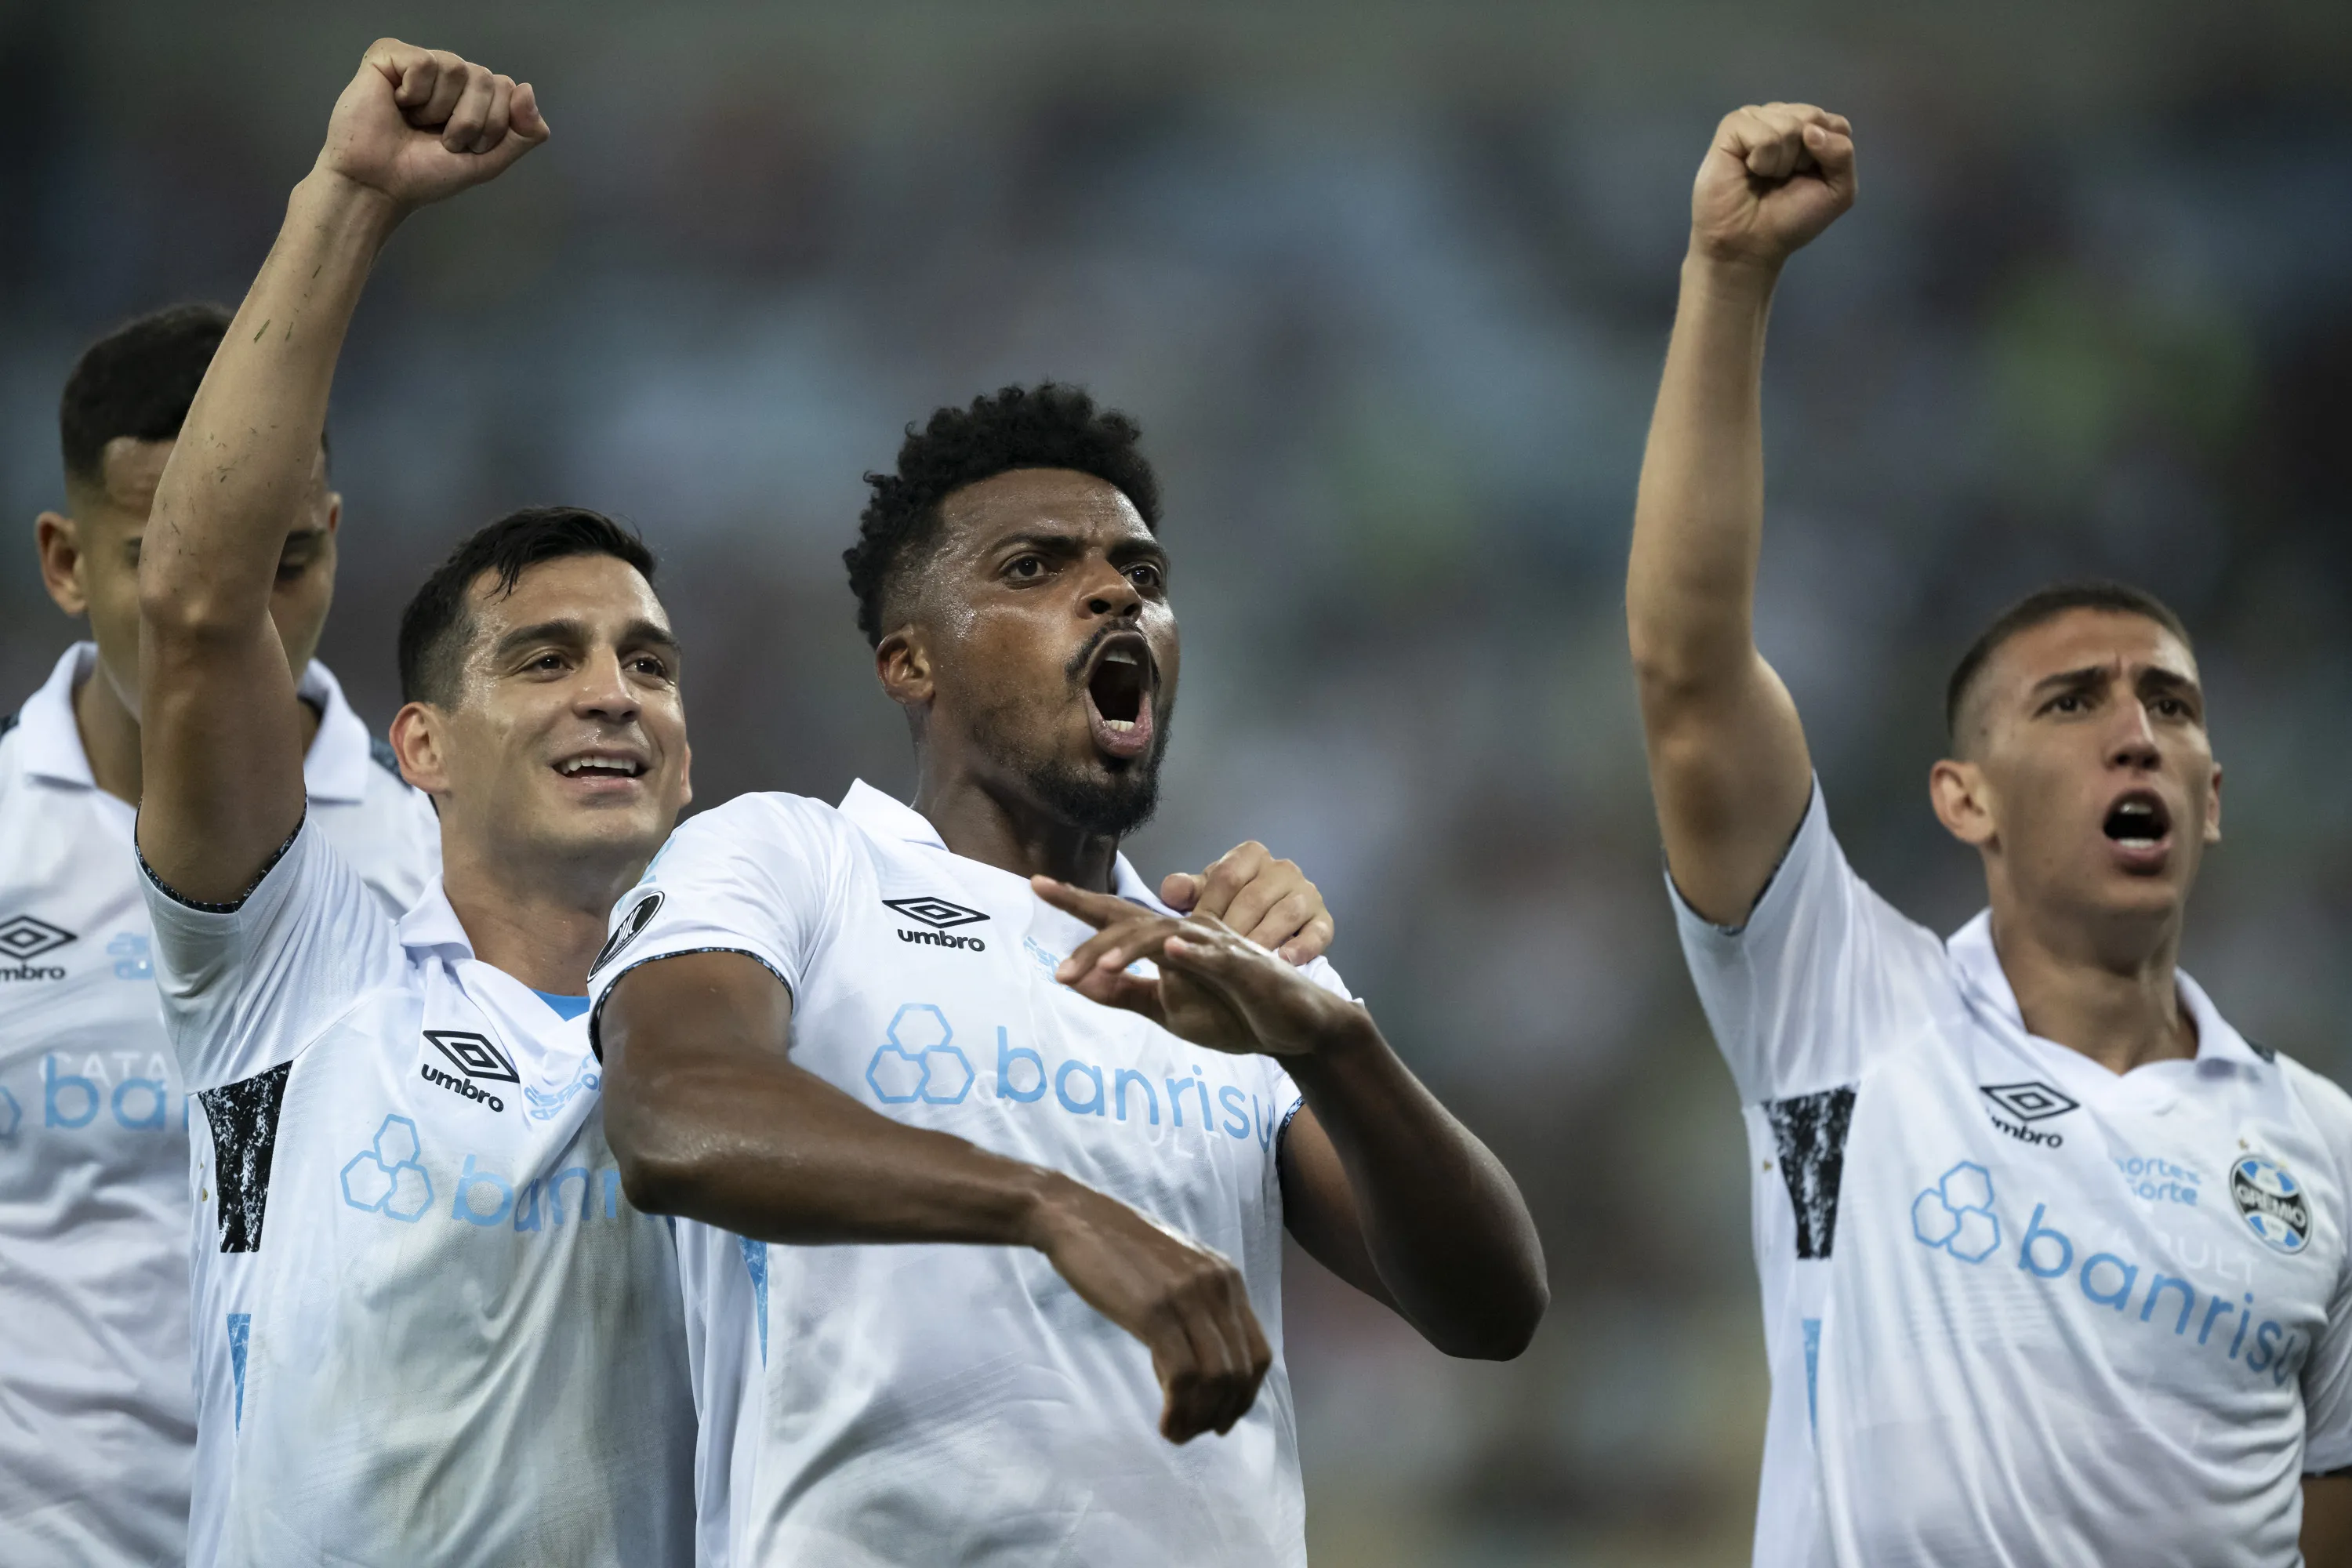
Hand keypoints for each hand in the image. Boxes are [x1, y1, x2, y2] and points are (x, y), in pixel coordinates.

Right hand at [314, 39, 549, 213]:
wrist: (379, 183)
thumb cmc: (426, 173)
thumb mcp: (489, 161)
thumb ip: (523, 133)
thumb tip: (528, 88)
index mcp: (475, 96)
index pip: (508, 89)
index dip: (492, 125)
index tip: (466, 147)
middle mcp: (452, 75)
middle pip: (486, 78)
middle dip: (468, 121)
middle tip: (438, 138)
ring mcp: (422, 62)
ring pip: (457, 68)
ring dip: (438, 110)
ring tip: (414, 122)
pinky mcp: (390, 54)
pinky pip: (424, 63)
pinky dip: (414, 93)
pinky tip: (396, 103)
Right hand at [1026, 1174, 1270, 1441]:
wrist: (1076, 1218)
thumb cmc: (1119, 1250)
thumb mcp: (1175, 1274)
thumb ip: (1197, 1311)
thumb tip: (1200, 1373)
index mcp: (1227, 1279)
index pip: (1258, 1353)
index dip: (1245, 1396)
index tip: (1222, 1420)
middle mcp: (1218, 1286)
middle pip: (1240, 1372)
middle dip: (1222, 1414)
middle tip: (1194, 1433)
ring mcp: (1188, 1297)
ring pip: (1216, 1379)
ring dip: (1199, 1418)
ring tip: (1176, 1433)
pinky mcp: (1155, 1311)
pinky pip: (1183, 1376)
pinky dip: (1179, 1410)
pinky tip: (1165, 1423)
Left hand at [1035, 877, 1363, 1057]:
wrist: (1291, 1027)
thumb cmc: (1232, 1010)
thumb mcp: (1168, 1008)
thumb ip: (1125, 993)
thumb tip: (1078, 982)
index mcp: (1165, 942)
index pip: (1114, 917)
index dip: (1076, 901)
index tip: (1035, 885)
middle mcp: (1185, 933)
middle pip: (1131, 922)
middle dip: (1092, 937)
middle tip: (1058, 969)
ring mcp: (1215, 946)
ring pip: (1164, 937)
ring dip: (1128, 950)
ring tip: (1096, 968)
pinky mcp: (1244, 965)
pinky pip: (1214, 955)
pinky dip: (1191, 953)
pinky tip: (1170, 952)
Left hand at [1159, 841, 1332, 963]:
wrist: (1269, 933)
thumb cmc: (1231, 909)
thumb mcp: (1207, 897)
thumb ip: (1187, 891)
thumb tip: (1170, 891)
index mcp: (1250, 856)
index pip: (1227, 876)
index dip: (1208, 905)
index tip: (1193, 932)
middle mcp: (1282, 869)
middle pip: (1254, 897)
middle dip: (1233, 929)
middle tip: (1215, 955)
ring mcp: (1307, 893)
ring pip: (1285, 913)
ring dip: (1264, 939)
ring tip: (1245, 961)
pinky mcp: (1324, 920)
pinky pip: (1317, 933)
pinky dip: (1301, 947)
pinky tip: (1283, 961)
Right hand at [1690, 102, 1853, 270]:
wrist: (1749, 245)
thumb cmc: (1790, 219)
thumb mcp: (1838, 192)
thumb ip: (1843, 154)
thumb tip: (1811, 130)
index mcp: (1811, 131)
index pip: (1836, 123)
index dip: (1829, 155)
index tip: (1810, 178)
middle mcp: (1785, 118)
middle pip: (1813, 117)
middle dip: (1805, 156)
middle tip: (1785, 178)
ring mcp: (1757, 119)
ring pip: (1788, 123)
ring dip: (1782, 161)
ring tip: (1765, 177)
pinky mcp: (1732, 128)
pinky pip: (1761, 132)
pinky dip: (1762, 159)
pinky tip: (1750, 170)